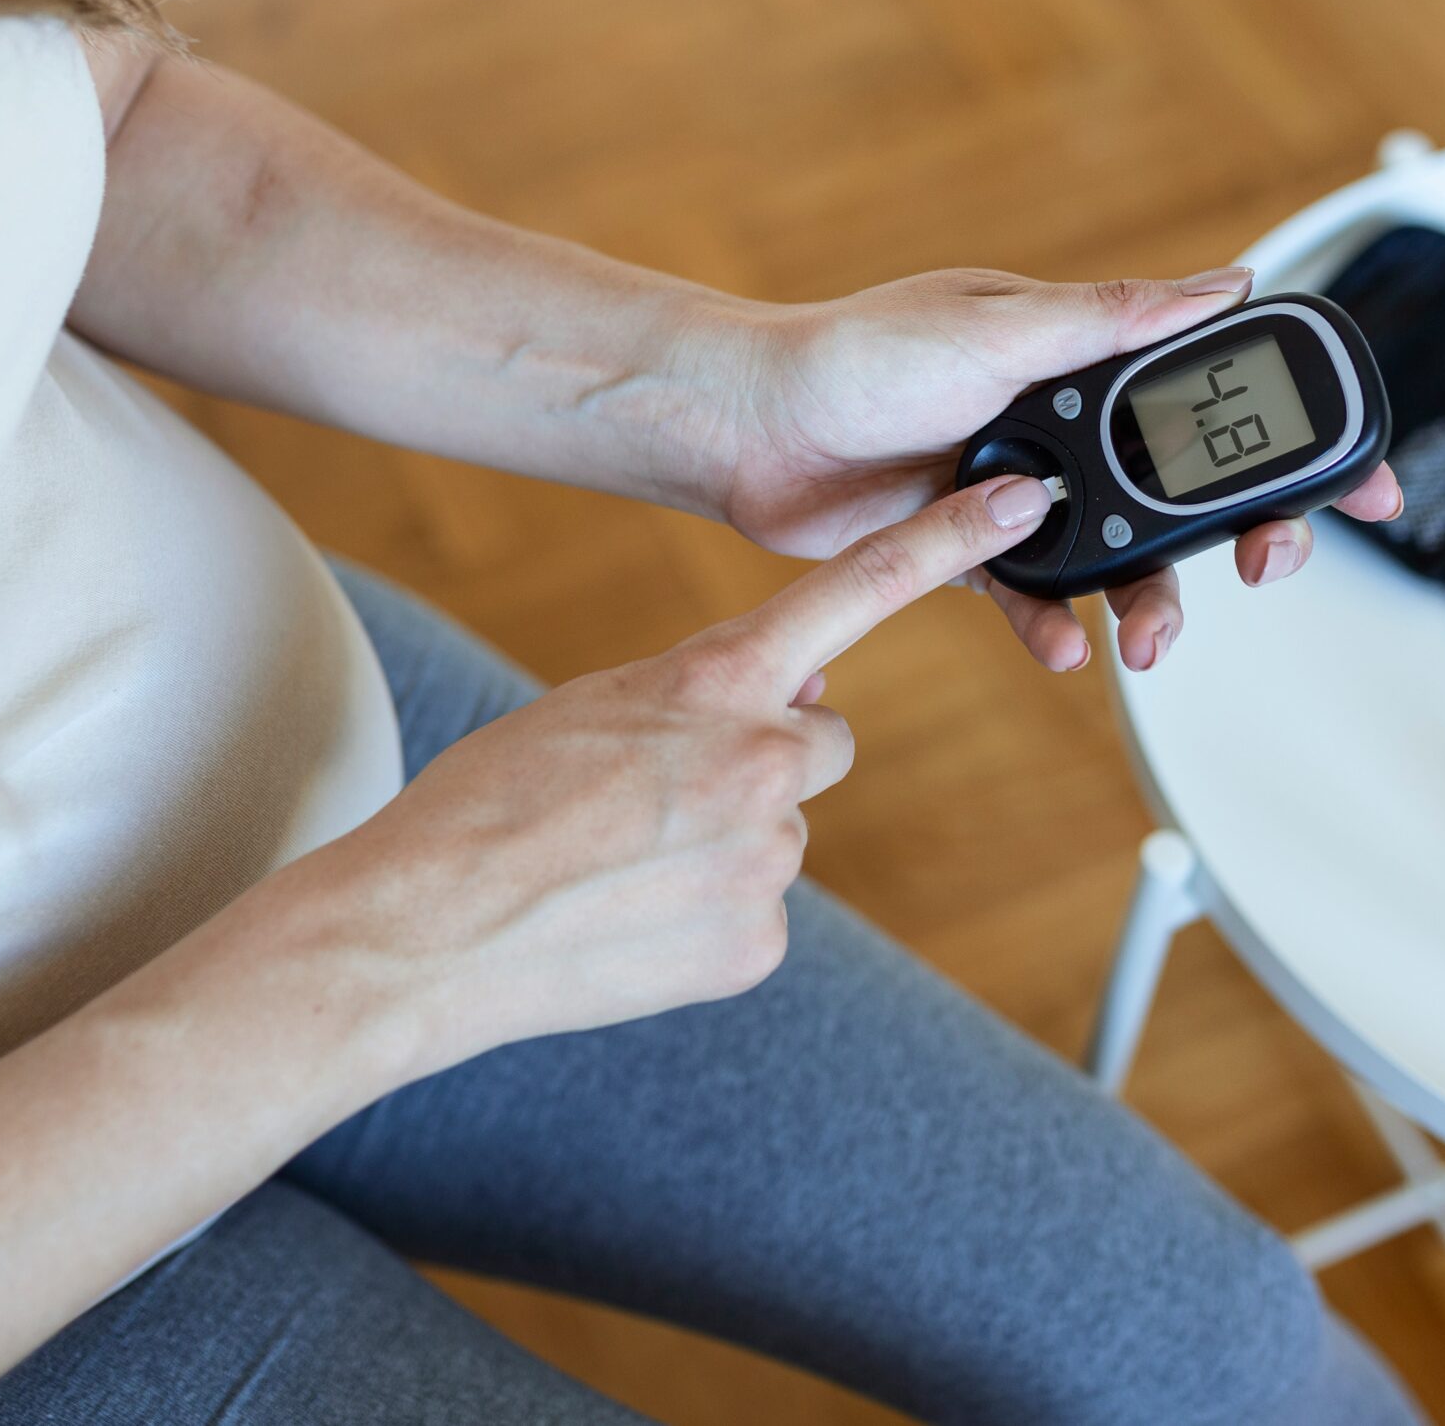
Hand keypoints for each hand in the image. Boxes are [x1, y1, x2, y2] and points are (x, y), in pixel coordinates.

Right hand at [311, 474, 1058, 1074]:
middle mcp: (763, 761)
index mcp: (714, 682)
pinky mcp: (759, 940)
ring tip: (621, 865)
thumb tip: (801, 698)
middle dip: (768, 760)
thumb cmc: (488, 804)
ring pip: (780, 832)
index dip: (944, 541)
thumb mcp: (595, 705)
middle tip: (664, 796)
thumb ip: (706, 692)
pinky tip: (634, 919)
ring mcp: (769, 858)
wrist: (427, 929)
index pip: (853, 594)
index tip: (1017, 505)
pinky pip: (756, 912)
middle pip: (822, 742)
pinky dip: (708, 914)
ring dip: (725, 842)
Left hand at [719, 267, 1402, 673]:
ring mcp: (1022, 490)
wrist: (746, 430)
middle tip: (1261, 569)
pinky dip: (1056, 629)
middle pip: (1187, 492)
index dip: (1294, 435)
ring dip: (1147, 603)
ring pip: (1120, 559)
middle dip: (1237, 537)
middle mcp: (1064, 424)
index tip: (1362, 480)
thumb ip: (1115, 318)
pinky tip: (1064, 651)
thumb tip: (1226, 282)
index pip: (1217, 393)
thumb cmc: (854, 355)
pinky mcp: (971, 550)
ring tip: (1142, 642)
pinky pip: (1036, 599)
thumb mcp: (997, 325)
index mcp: (1083, 357)